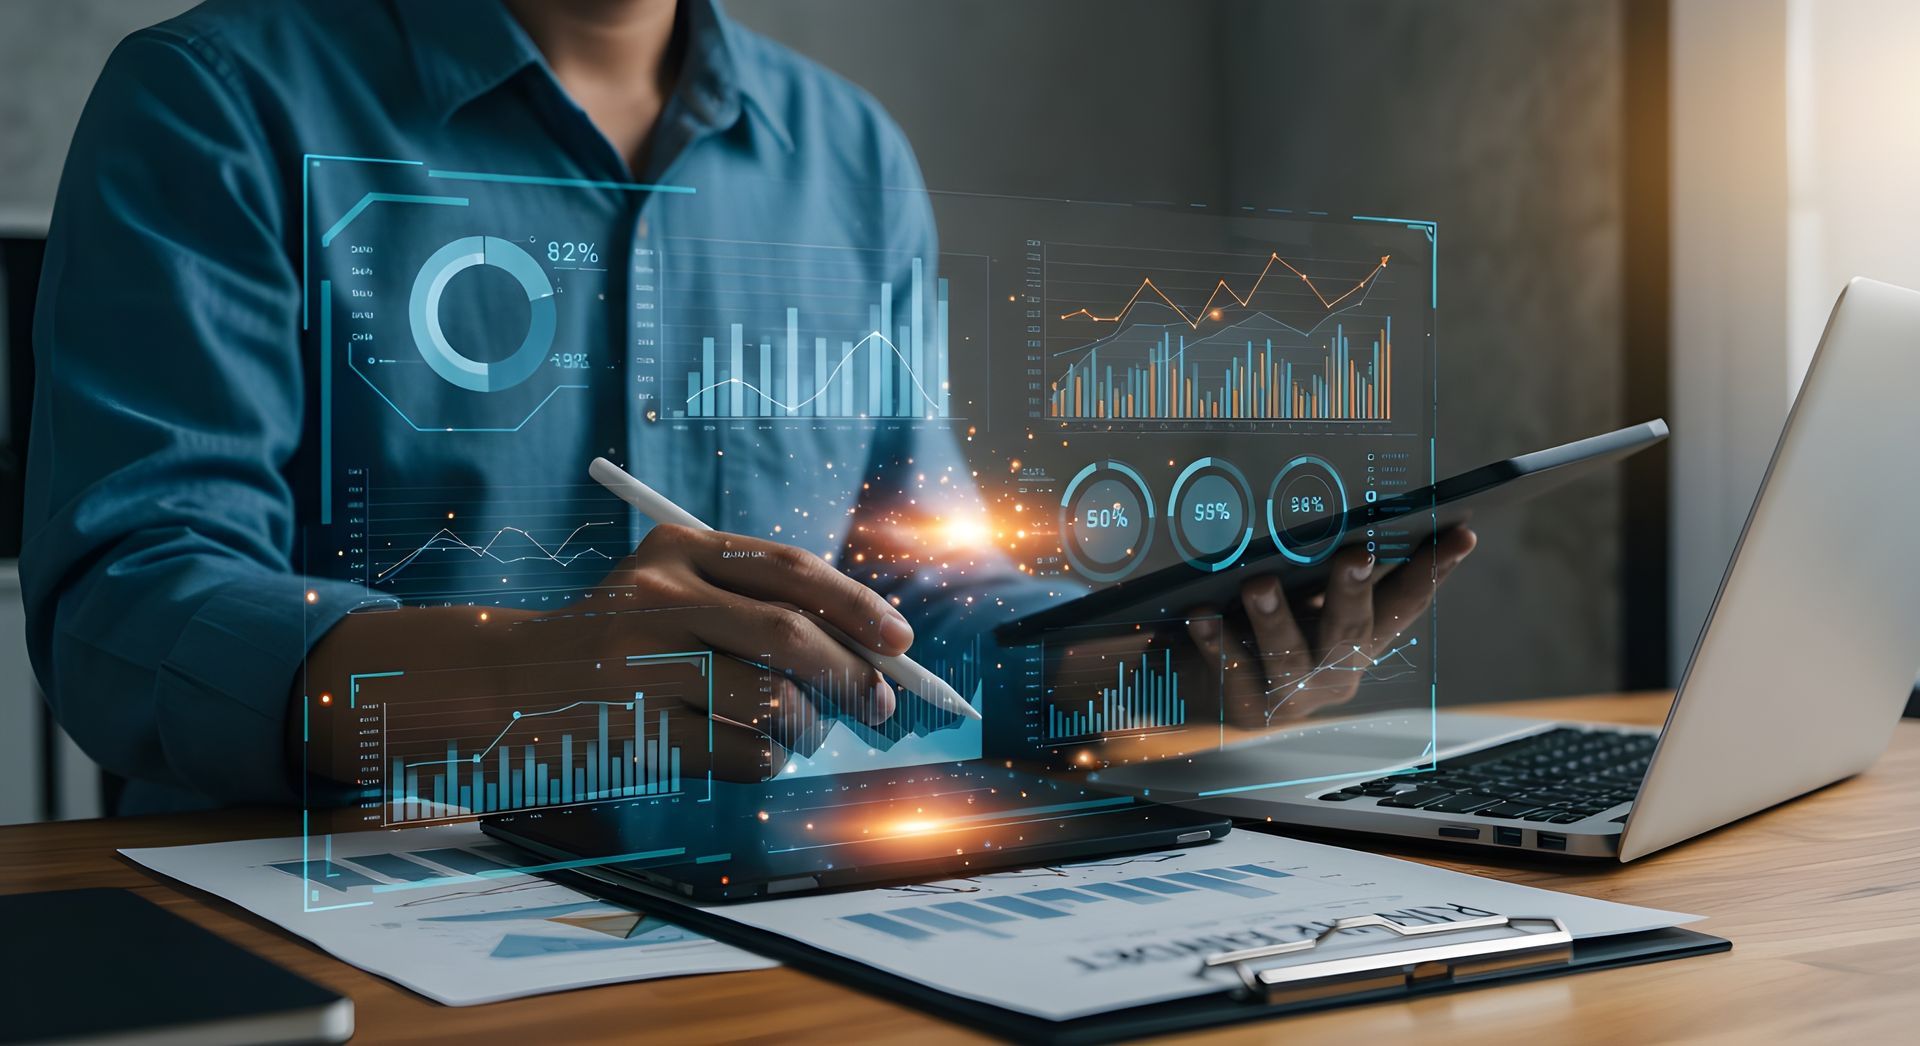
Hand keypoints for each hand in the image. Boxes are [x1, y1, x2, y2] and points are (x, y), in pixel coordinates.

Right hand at [305, 524, 912, 783]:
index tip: (899, 641)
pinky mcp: (635, 732)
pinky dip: (764, 761)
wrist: (498, 689)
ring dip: (805, 727)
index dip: (856, 607)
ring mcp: (643, 667)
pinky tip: (744, 753)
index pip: (789, 571)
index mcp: (675, 550)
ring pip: (774, 701)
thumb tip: (868, 653)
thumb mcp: (665, 596)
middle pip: (793, 637)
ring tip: (795, 731)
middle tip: (876, 705)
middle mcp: (659, 598)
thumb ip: (750, 606)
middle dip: (853, 676)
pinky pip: (742, 754)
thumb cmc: (607, 646)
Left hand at [1186, 528, 1475, 728]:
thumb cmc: (1264, 626)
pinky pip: (1230, 670)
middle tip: (1354, 555)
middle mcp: (1337, 670)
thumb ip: (1318, 570)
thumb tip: (1334, 512)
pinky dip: (1215, 641)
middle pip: (1351, 630)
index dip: (1436, 570)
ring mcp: (1294, 694)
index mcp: (1362, 638)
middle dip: (1353, 591)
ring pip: (1288, 656)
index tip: (1462, 534)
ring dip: (1275, 619)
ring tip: (1258, 585)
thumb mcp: (1301, 596)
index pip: (1407, 601)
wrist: (1209, 691)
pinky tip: (1200, 615)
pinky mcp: (1248, 708)